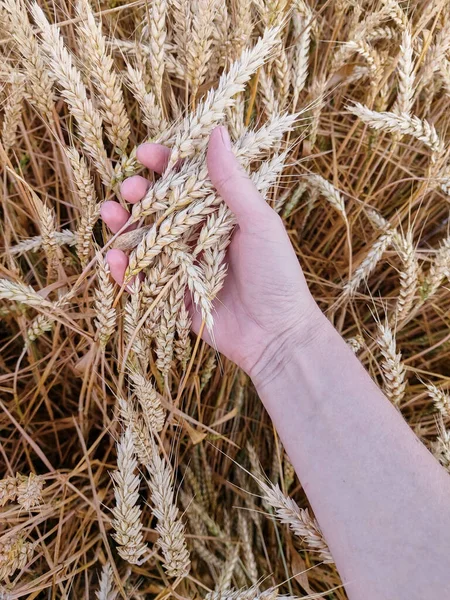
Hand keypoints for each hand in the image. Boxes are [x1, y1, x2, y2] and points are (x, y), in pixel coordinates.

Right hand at [101, 127, 323, 379]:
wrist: (276, 334)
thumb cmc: (276, 273)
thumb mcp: (258, 222)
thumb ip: (232, 182)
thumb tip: (218, 130)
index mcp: (222, 214)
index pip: (188, 181)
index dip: (165, 165)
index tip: (146, 153)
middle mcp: (200, 236)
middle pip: (161, 208)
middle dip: (140, 195)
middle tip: (130, 189)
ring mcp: (184, 266)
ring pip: (146, 241)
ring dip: (123, 227)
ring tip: (108, 215)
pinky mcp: (173, 296)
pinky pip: (143, 280)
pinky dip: (124, 271)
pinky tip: (112, 259)